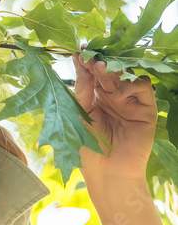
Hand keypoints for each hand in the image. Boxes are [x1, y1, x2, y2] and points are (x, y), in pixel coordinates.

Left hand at [73, 54, 157, 182]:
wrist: (107, 174)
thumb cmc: (89, 151)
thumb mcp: (80, 117)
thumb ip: (81, 91)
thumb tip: (80, 63)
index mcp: (95, 99)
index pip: (92, 75)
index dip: (86, 62)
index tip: (77, 51)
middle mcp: (113, 97)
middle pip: (109, 71)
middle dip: (98, 62)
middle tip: (89, 55)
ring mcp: (130, 102)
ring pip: (126, 75)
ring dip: (114, 69)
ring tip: (101, 69)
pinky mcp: (146, 109)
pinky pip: (143, 87)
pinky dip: (131, 84)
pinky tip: (117, 93)